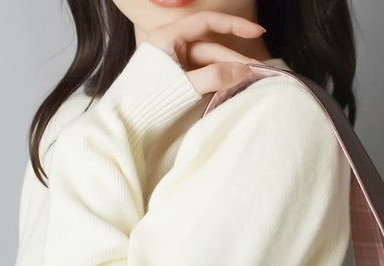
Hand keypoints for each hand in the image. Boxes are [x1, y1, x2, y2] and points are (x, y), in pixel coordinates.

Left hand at [137, 12, 267, 96]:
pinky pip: (204, 78)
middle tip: (257, 73)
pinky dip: (219, 83)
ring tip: (248, 83)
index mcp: (168, 37)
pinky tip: (233, 89)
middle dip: (234, 59)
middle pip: (212, 48)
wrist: (126, 124)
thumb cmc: (148, 101)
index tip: (257, 32)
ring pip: (210, 65)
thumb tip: (243, 71)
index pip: (207, 23)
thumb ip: (214, 77)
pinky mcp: (180, 82)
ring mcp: (177, 65)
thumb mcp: (184, 86)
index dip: (233, 25)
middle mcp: (173, 47)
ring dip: (229, 72)